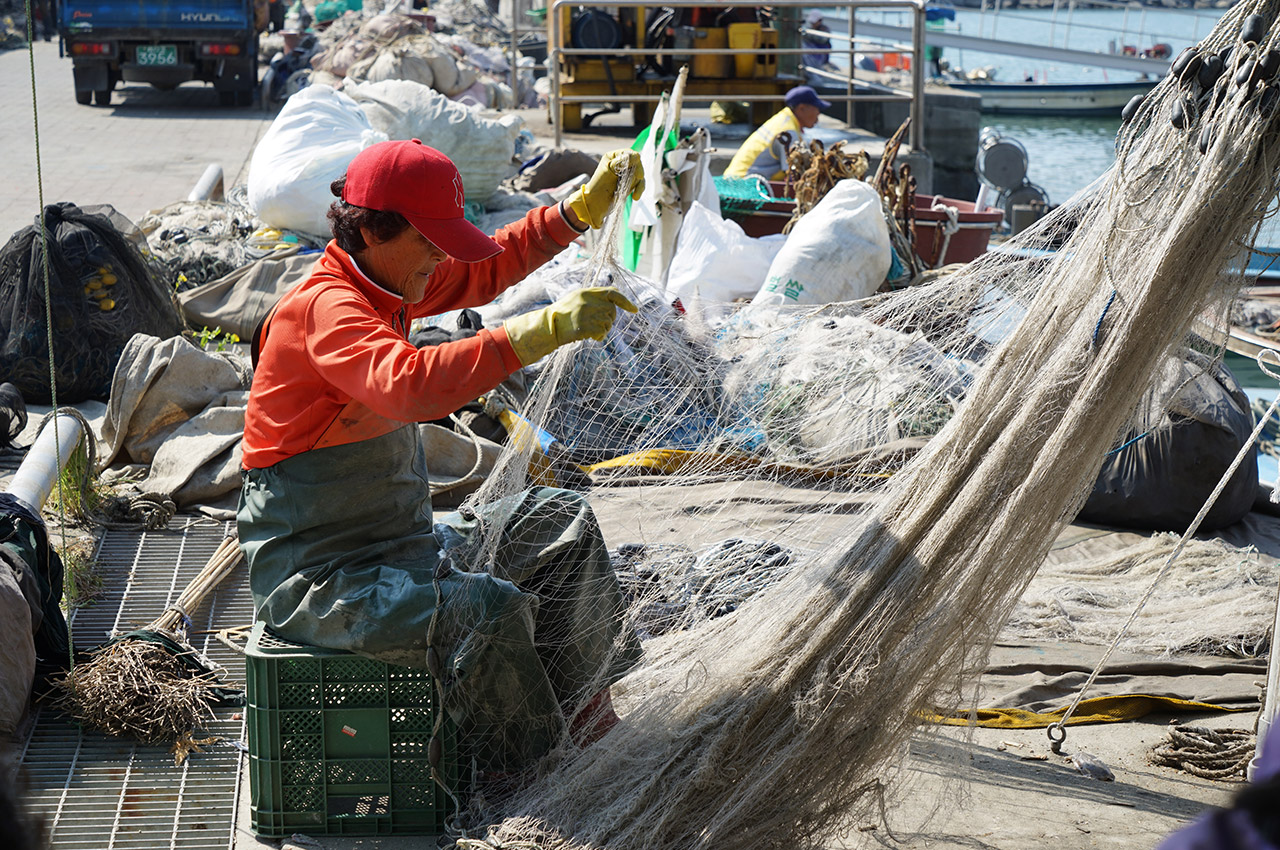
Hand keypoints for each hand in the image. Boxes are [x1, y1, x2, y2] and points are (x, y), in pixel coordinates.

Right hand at [503, 287, 638, 365]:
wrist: (548, 326)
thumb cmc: (562, 314)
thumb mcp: (577, 298)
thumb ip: (594, 296)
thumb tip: (613, 296)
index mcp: (587, 292)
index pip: (613, 293)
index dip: (625, 301)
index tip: (634, 310)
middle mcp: (589, 301)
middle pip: (612, 311)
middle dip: (608, 320)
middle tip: (596, 324)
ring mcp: (588, 314)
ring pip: (608, 323)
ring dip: (603, 329)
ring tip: (589, 330)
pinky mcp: (587, 326)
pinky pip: (603, 333)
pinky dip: (599, 337)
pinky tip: (589, 336)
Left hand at [566, 150, 645, 229]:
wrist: (595, 202)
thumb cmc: (598, 186)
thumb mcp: (608, 171)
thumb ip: (621, 162)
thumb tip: (636, 156)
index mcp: (613, 157)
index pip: (629, 154)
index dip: (635, 160)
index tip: (638, 171)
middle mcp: (620, 164)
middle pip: (636, 164)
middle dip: (637, 173)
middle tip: (636, 180)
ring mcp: (626, 174)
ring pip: (639, 175)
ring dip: (639, 184)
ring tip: (635, 195)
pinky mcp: (629, 183)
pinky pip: (639, 184)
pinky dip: (639, 190)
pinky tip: (635, 197)